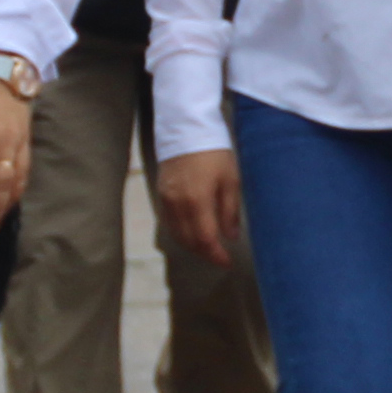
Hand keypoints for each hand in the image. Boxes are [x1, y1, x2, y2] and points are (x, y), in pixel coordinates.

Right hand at [154, 146, 244, 269]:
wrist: (186, 130)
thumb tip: (231, 237)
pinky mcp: (160, 195)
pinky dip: (180, 234)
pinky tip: (191, 234)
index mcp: (197, 202)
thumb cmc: (214, 153)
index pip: (205, 240)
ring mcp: (166, 201)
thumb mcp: (230, 180)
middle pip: (189, 241)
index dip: (216, 255)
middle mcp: (177, 205)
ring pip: (176, 235)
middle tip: (219, 257)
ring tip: (207, 249)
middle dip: (205, 253)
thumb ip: (230, 211)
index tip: (227, 262)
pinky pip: (168, 224)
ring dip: (192, 246)